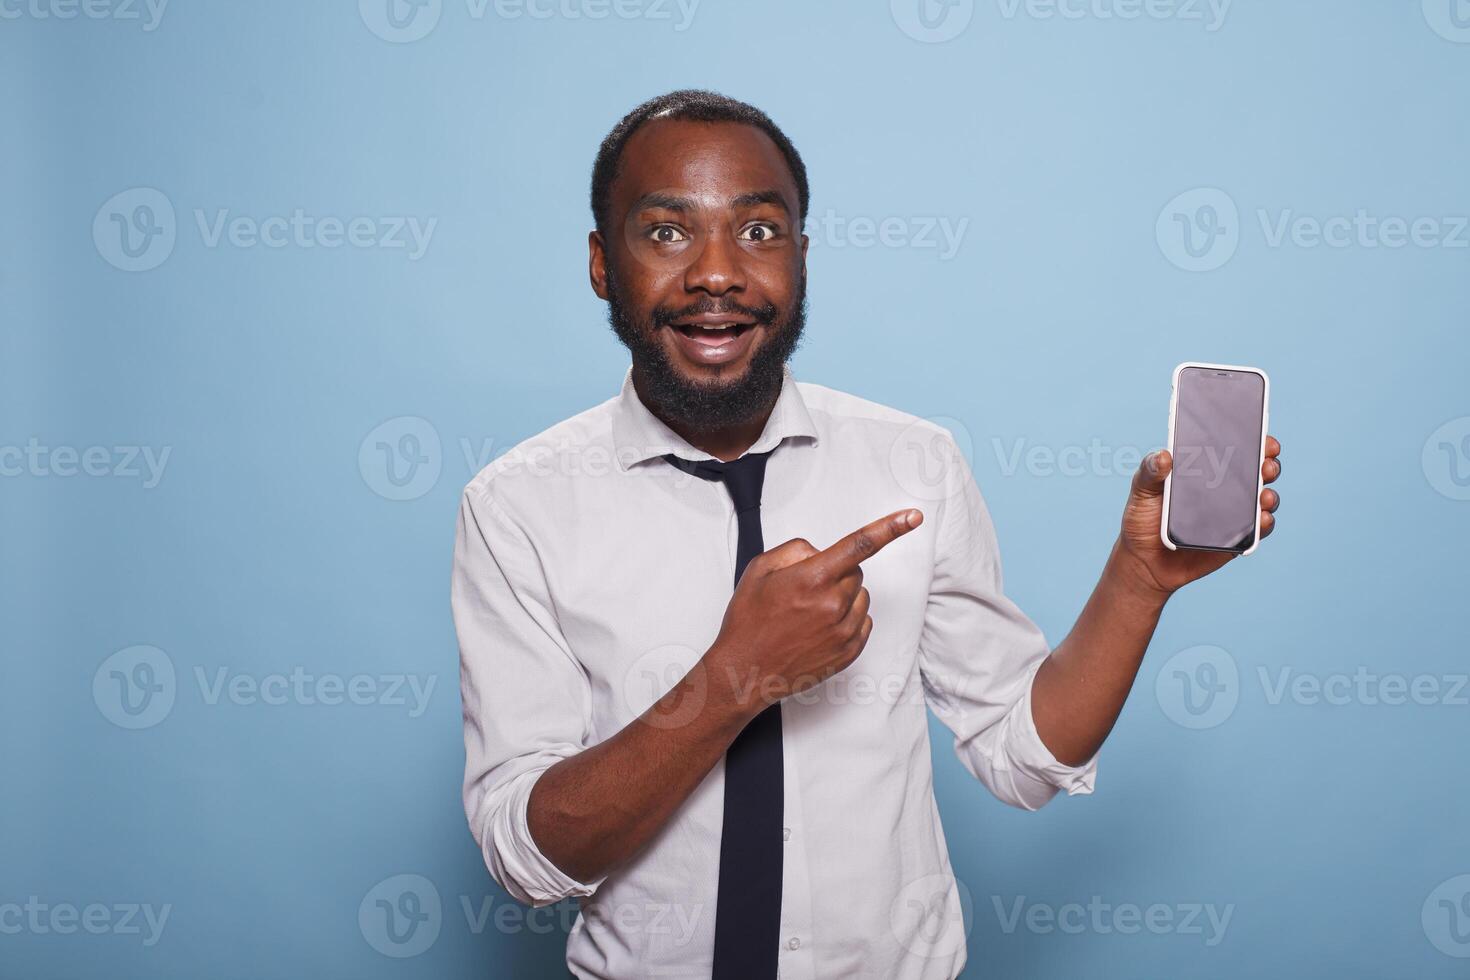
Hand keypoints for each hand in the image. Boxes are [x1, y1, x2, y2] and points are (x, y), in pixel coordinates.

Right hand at [704, 509, 923, 711]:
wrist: (745, 670)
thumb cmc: (749, 622)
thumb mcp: (760, 570)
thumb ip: (795, 550)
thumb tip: (820, 552)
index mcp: (812, 578)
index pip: (860, 545)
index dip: (890, 528)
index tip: (913, 517)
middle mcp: (833, 604)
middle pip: (856, 572)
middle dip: (837, 574)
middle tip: (806, 590)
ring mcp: (843, 631)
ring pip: (861, 597)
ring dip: (843, 598)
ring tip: (809, 614)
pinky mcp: (849, 651)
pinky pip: (863, 622)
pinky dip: (847, 620)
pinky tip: (819, 629)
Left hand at [1113, 435, 1281, 597]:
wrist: (1143, 560)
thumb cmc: (1142, 519)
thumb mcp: (1141, 490)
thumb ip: (1150, 471)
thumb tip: (1164, 455)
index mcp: (1204, 470)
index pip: (1233, 448)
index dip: (1251, 437)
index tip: (1259, 432)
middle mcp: (1224, 489)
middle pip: (1255, 471)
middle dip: (1267, 464)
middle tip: (1265, 464)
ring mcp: (1233, 514)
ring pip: (1262, 500)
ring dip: (1269, 494)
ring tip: (1264, 495)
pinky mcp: (1235, 540)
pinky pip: (1257, 531)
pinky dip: (1265, 523)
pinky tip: (1263, 518)